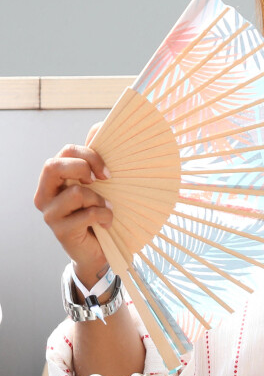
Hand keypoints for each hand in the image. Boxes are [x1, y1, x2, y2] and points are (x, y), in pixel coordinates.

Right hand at [34, 135, 111, 287]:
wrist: (98, 249)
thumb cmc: (97, 210)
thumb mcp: (99, 183)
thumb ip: (94, 158)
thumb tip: (99, 126)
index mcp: (54, 177)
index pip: (66, 151)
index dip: (89, 153)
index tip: (107, 170)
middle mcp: (45, 194)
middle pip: (54, 165)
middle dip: (84, 167)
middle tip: (104, 180)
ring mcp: (50, 213)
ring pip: (76, 192)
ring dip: (100, 200)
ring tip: (106, 209)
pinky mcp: (60, 231)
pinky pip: (87, 214)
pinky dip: (104, 216)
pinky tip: (107, 222)